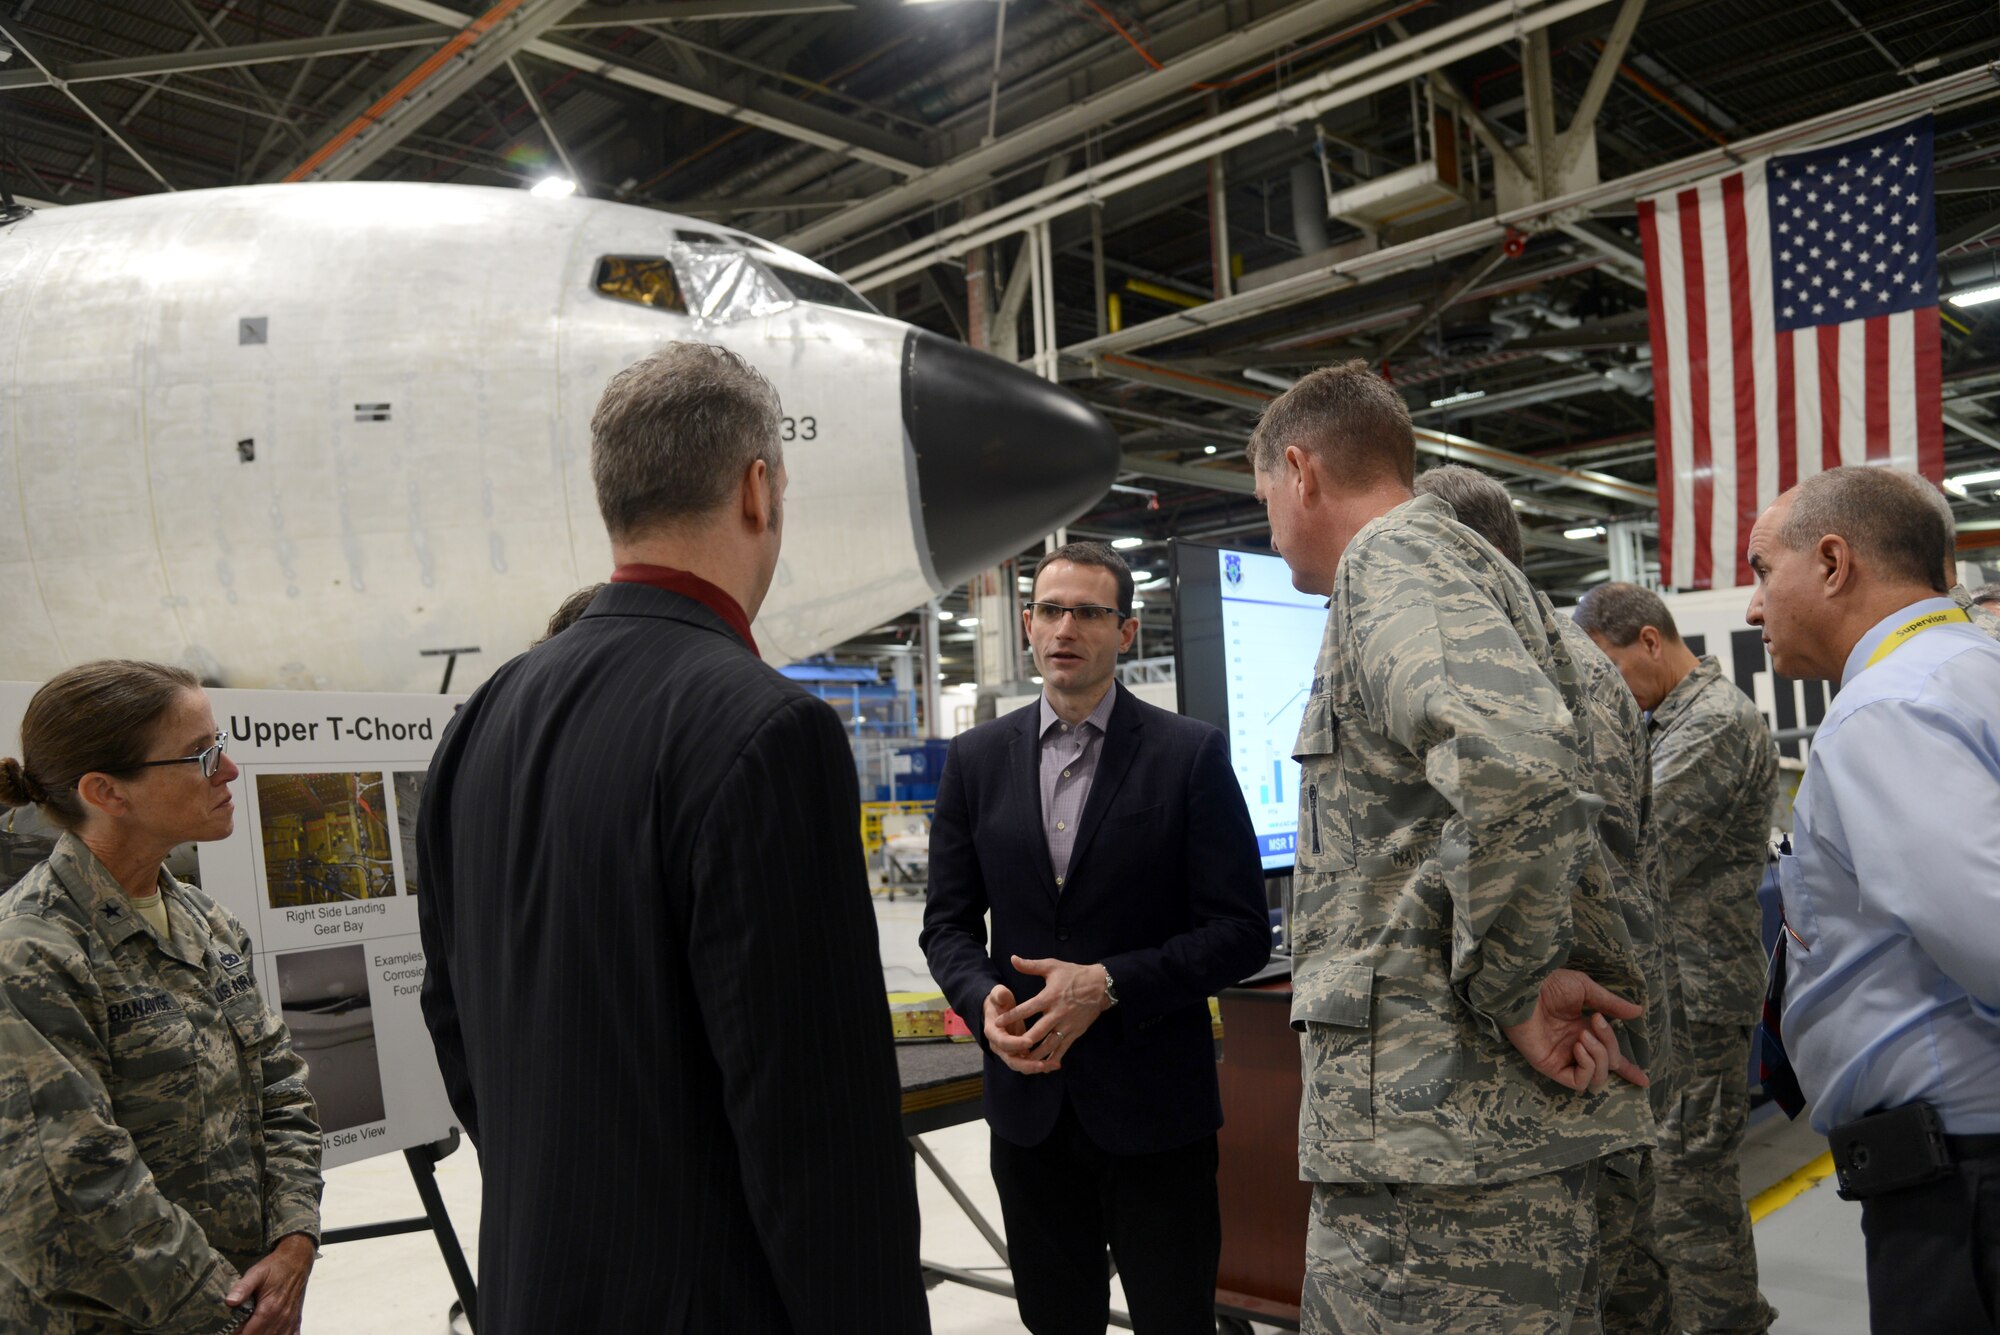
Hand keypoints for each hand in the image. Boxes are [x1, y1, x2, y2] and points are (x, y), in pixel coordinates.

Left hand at [227, 1233, 314, 1334]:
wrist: (297, 1261)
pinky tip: (272, 1332)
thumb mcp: (256, 1273)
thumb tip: (229, 1302)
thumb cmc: (275, 1267)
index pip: (249, 1334)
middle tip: (238, 1329)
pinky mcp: (296, 1320)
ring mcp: (290, 1321)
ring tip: (251, 1330)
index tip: (228, 1331)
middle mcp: (281, 1318)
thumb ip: (243, 1287)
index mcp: (269, 1309)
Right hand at [983, 984, 1047, 1075]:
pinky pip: (1029, 1063)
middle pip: (1012, 1061)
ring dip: (1037, 1067)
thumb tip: (1001, 995)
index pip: (1002, 1042)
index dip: (1015, 1043)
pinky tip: (1056, 1064)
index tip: (1030, 1041)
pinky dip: (1042, 1065)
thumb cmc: (999, 1000)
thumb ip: (999, 995)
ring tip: (1054, 1065)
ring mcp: (1009, 1052)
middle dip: (1028, 1064)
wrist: (999, 1010)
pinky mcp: (1019, 1054)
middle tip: (1043, 1065)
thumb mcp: (998, 995)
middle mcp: (999, 1046)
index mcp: (992, 1033)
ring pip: (1022, 1065)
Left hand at [988, 956, 1110, 1071]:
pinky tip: (1044, 1067)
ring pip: (1050, 1044)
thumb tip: (1013, 959)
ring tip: (1023, 1061)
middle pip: (1037, 1032)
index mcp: (1050, 997)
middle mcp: (1058, 1013)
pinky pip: (1063, 1049)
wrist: (1101, 986)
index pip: (1027, 1009)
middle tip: (1008, 1049)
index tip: (997, 1023)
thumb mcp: (1052, 966)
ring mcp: (1067, 1025)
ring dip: (1036, 1054)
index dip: (1011, 1017)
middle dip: (1022, 1042)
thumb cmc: (1074, 975)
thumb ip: (1031, 966)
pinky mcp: (1076, 1033)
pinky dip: (1053, 1059)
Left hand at [1501, 968, 1649, 1092]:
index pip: (1609, 1056)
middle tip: (1595, 1021)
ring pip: (1597, 1076)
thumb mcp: (1585, 989)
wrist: (1524, 989)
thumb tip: (1638, 1011)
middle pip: (1609, 1063)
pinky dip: (1586, 1066)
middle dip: (1610, 1045)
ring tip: (1583, 1035)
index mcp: (1584, 1031)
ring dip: (1599, 1056)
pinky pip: (1578, 1081)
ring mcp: (1563, 1059)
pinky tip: (1578, 1046)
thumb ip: (1611, 1004)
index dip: (1627, 1068)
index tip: (1643, 1079)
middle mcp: (1575, 1047)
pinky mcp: (1550, 1067)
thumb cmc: (1548, 984)